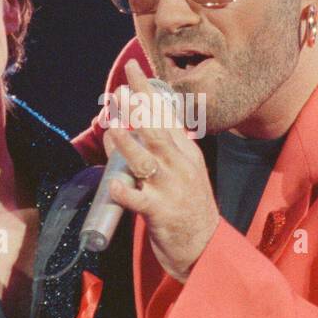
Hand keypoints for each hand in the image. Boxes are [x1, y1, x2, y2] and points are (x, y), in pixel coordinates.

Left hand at [102, 59, 219, 281]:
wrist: (204, 247)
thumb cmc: (187, 206)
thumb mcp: (179, 172)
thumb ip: (153, 151)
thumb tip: (118, 130)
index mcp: (185, 153)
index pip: (166, 116)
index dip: (148, 92)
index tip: (133, 70)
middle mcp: (179, 167)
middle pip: (157, 132)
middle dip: (137, 110)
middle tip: (119, 89)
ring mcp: (170, 190)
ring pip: (146, 162)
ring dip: (128, 145)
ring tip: (113, 129)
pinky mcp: (160, 214)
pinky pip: (139, 201)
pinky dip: (125, 191)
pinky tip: (113, 184)